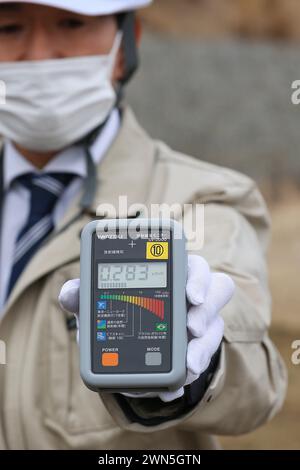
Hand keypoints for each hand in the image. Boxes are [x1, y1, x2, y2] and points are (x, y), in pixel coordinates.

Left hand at [59, 255, 234, 402]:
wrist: (124, 345)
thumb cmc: (115, 310)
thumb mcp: (98, 301)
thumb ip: (84, 294)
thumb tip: (70, 294)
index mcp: (173, 274)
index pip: (196, 267)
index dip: (198, 277)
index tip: (190, 295)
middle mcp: (191, 297)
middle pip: (217, 294)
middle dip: (206, 313)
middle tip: (191, 328)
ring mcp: (198, 325)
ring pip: (213, 331)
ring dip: (202, 350)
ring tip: (187, 367)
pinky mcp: (195, 351)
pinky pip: (199, 363)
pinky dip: (184, 378)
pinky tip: (170, 389)